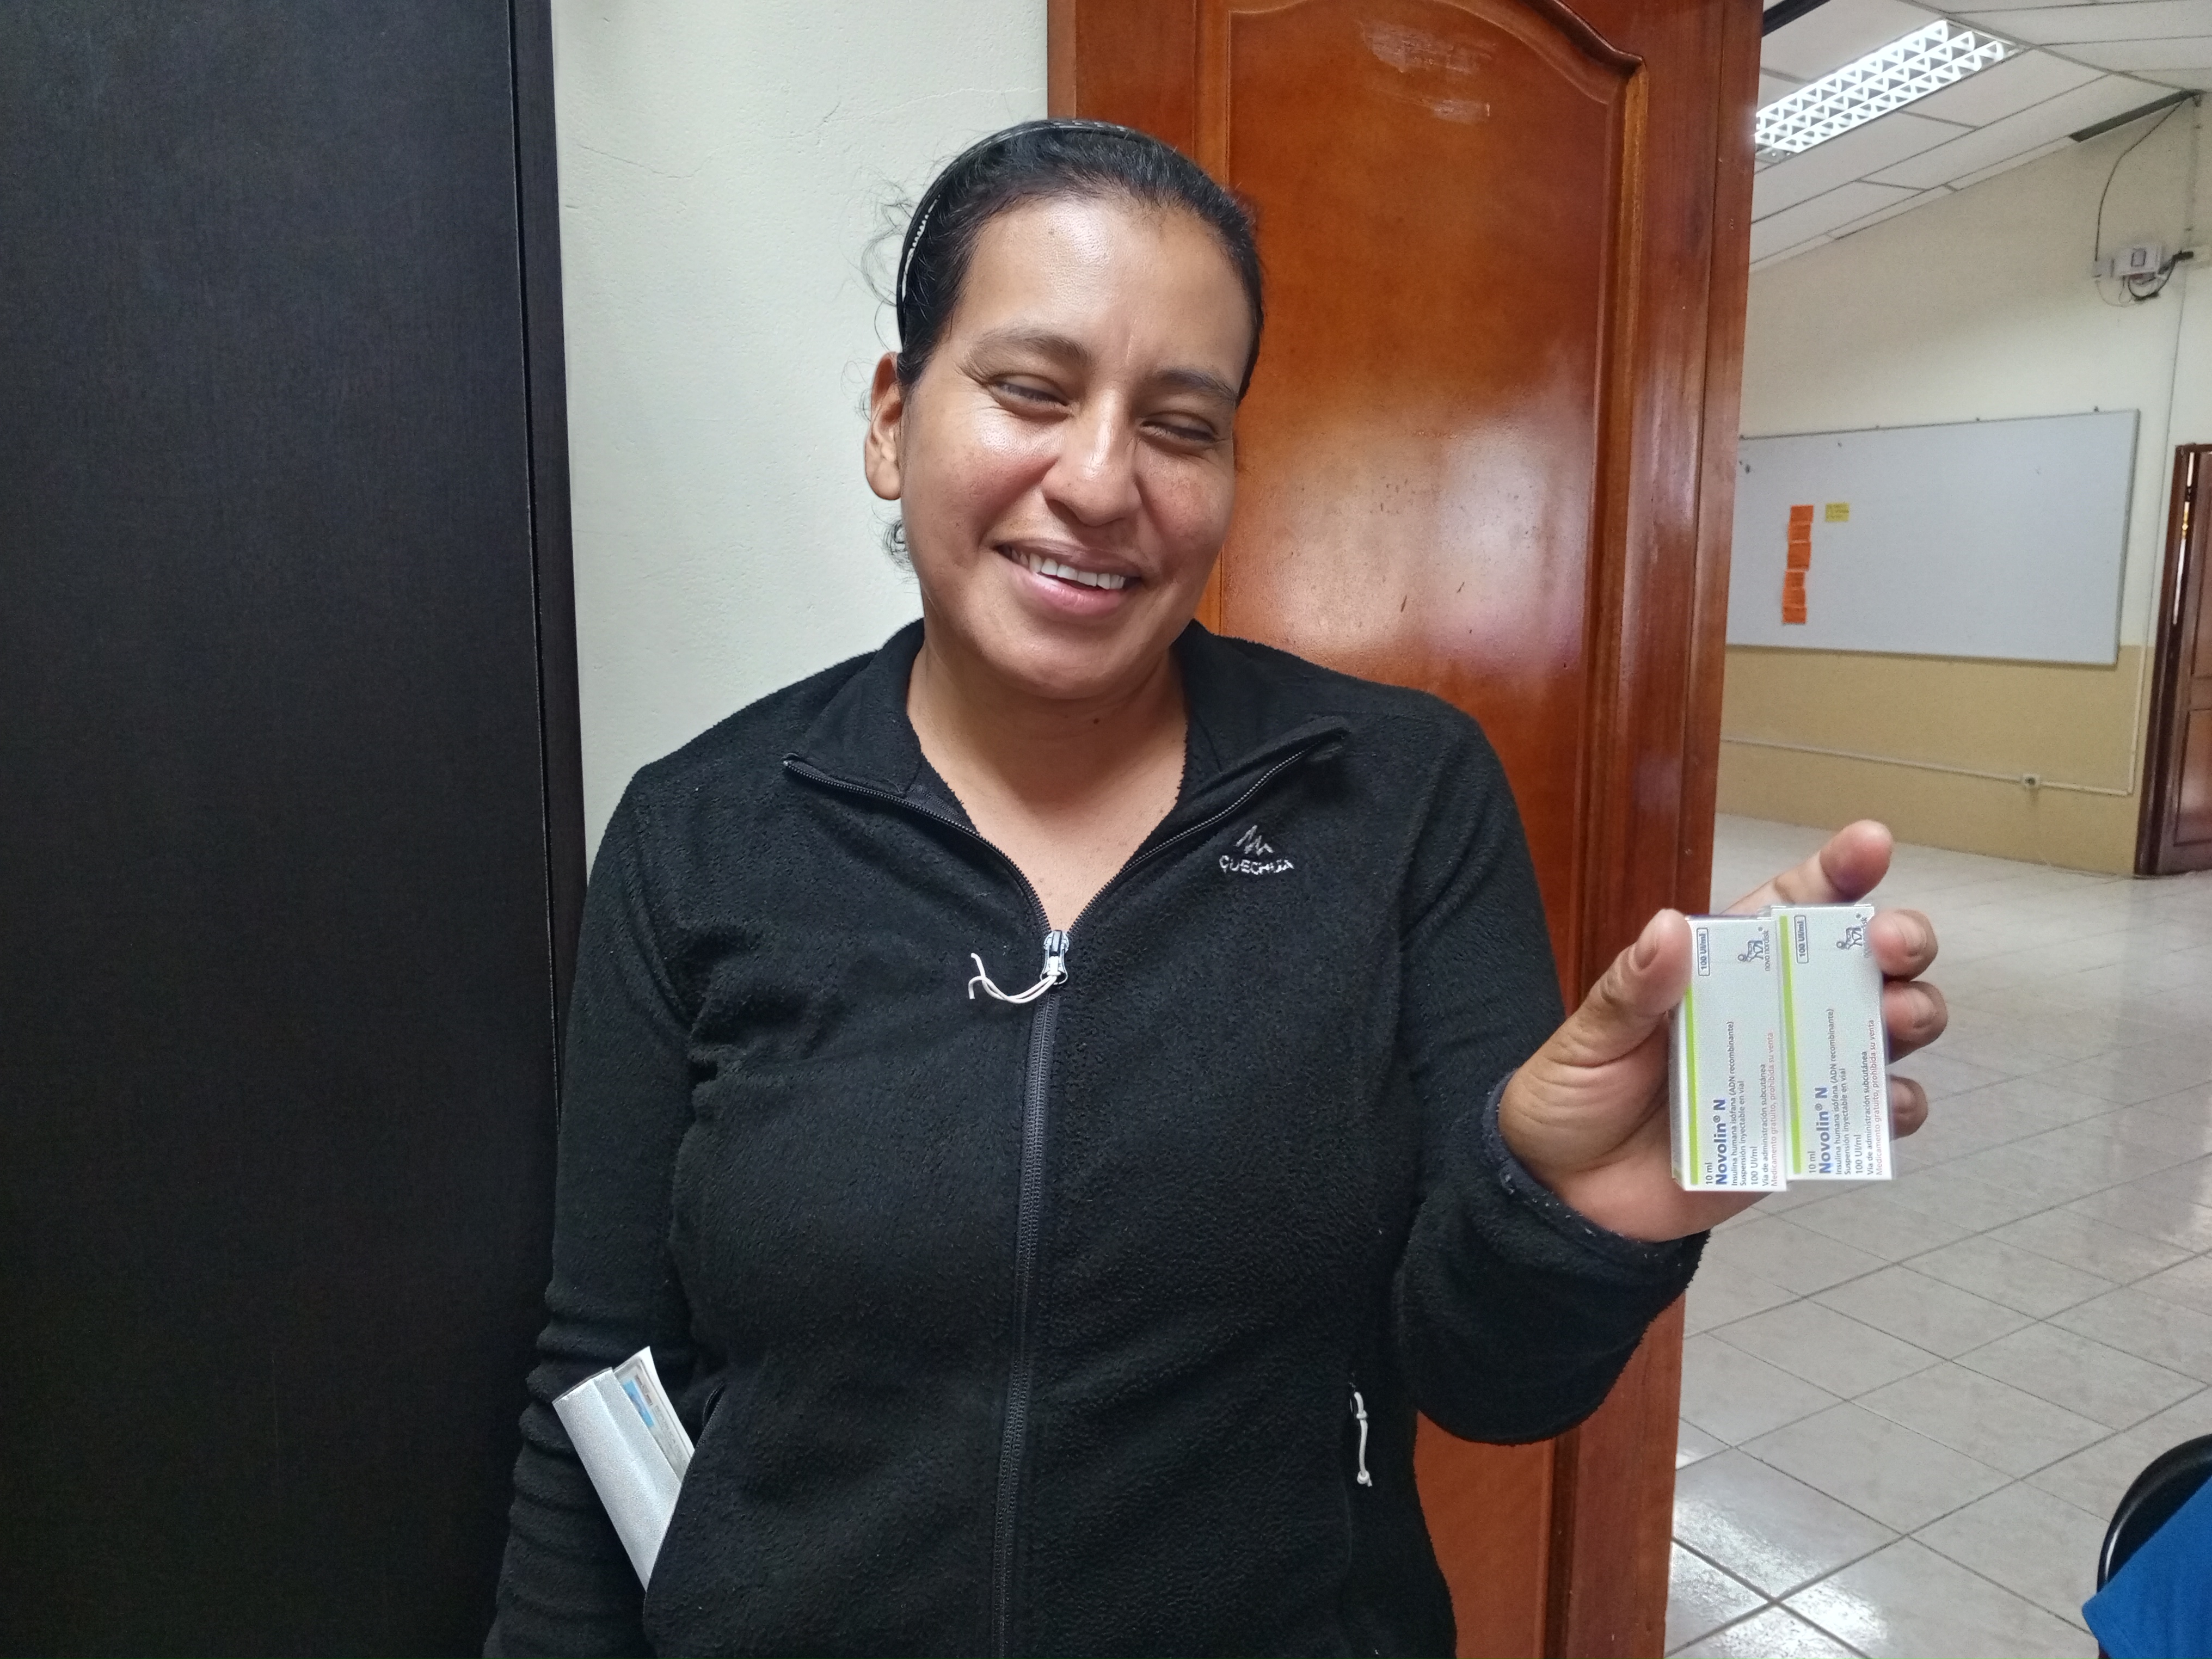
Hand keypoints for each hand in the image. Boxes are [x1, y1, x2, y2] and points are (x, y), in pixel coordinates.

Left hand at [1498, 820, 1946, 1241]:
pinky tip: (1888, 1102)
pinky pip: (1870, 1117)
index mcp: (1721, 968)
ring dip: (1911, 1014)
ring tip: (1899, 1017)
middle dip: (1897, 940)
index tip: (1871, 844)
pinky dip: (1894, 1108)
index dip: (1837, 872)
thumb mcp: (1589, 1035)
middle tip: (1893, 944)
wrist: (1562, 1193)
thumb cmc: (1572, 1095)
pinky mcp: (1800, 1134)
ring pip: (1885, 1030)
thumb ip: (1633, 988)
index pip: (1791, 907)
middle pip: (1861, 961)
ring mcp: (1793, 1070)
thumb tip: (1671, 927)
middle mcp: (1771, 1009)